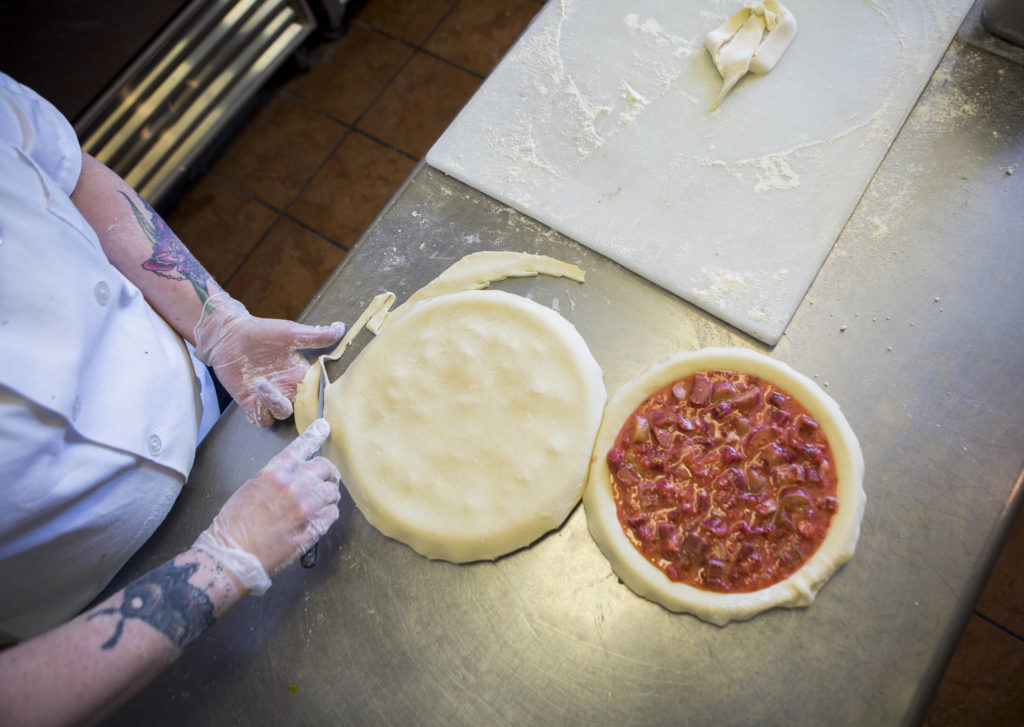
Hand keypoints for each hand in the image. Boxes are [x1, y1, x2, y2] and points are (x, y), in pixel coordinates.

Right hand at [192, 419, 340, 592]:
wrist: (232, 555)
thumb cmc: (235, 524)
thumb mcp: (251, 487)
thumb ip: (277, 477)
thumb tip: (295, 474)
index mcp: (275, 472)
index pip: (302, 446)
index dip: (315, 435)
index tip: (323, 427)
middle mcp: (294, 485)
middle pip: (326, 468)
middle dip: (326, 474)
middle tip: (324, 481)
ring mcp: (306, 507)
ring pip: (332, 492)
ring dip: (328, 496)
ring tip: (318, 504)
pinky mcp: (313, 528)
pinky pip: (332, 514)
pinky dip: (328, 515)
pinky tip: (316, 519)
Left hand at [193, 293, 344, 425]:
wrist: (229, 335)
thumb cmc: (261, 332)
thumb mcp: (291, 333)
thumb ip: (316, 336)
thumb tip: (341, 327)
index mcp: (301, 374)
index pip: (319, 391)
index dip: (322, 396)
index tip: (321, 392)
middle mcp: (288, 388)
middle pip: (303, 409)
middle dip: (300, 406)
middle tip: (290, 392)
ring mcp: (270, 398)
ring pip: (283, 414)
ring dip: (275, 403)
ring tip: (262, 383)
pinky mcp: (252, 403)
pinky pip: (263, 420)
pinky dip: (262, 412)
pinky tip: (256, 393)